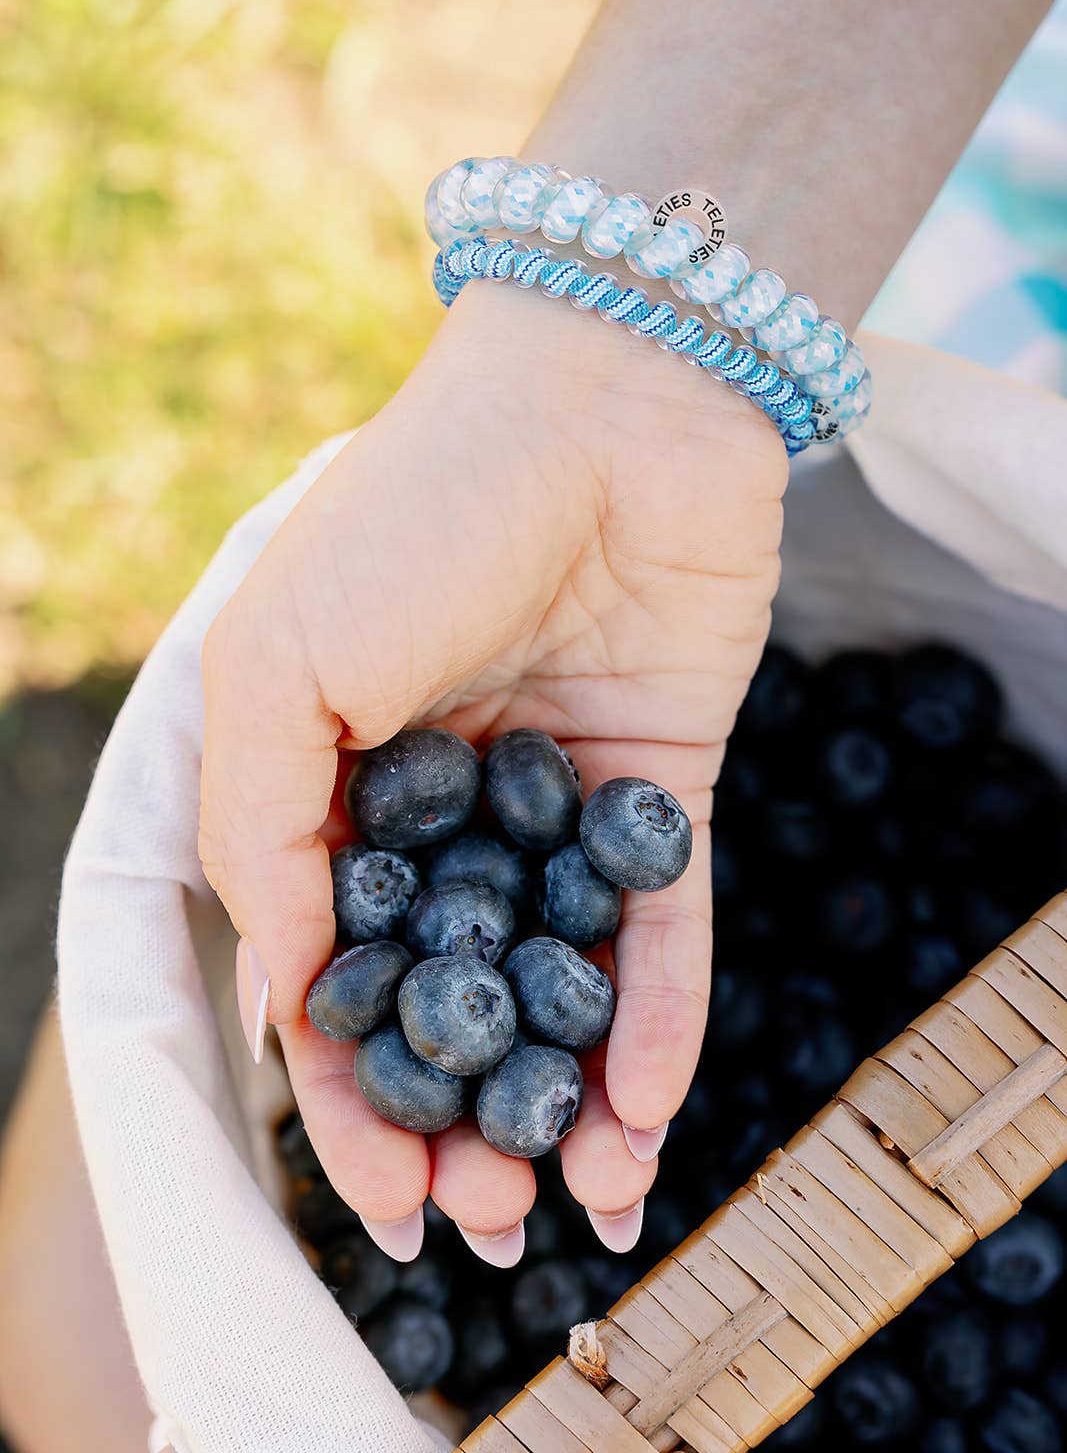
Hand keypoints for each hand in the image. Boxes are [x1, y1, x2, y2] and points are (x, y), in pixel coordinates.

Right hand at [199, 278, 785, 1262]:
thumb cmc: (416, 515)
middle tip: (484, 1216)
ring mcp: (563, 800)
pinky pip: (665, 921)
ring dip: (567, 1089)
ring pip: (562, 978)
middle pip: (456, 991)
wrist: (604, 398)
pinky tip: (648, 1106)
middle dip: (465, 1110)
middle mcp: (451, 806)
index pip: (333, 966)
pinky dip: (659, 1013)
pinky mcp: (670, 786)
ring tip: (574, 1191)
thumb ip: (263, 833)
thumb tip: (286, 993)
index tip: (383, 1192)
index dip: (351, 1089)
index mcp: (336, 783)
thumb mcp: (277, 665)